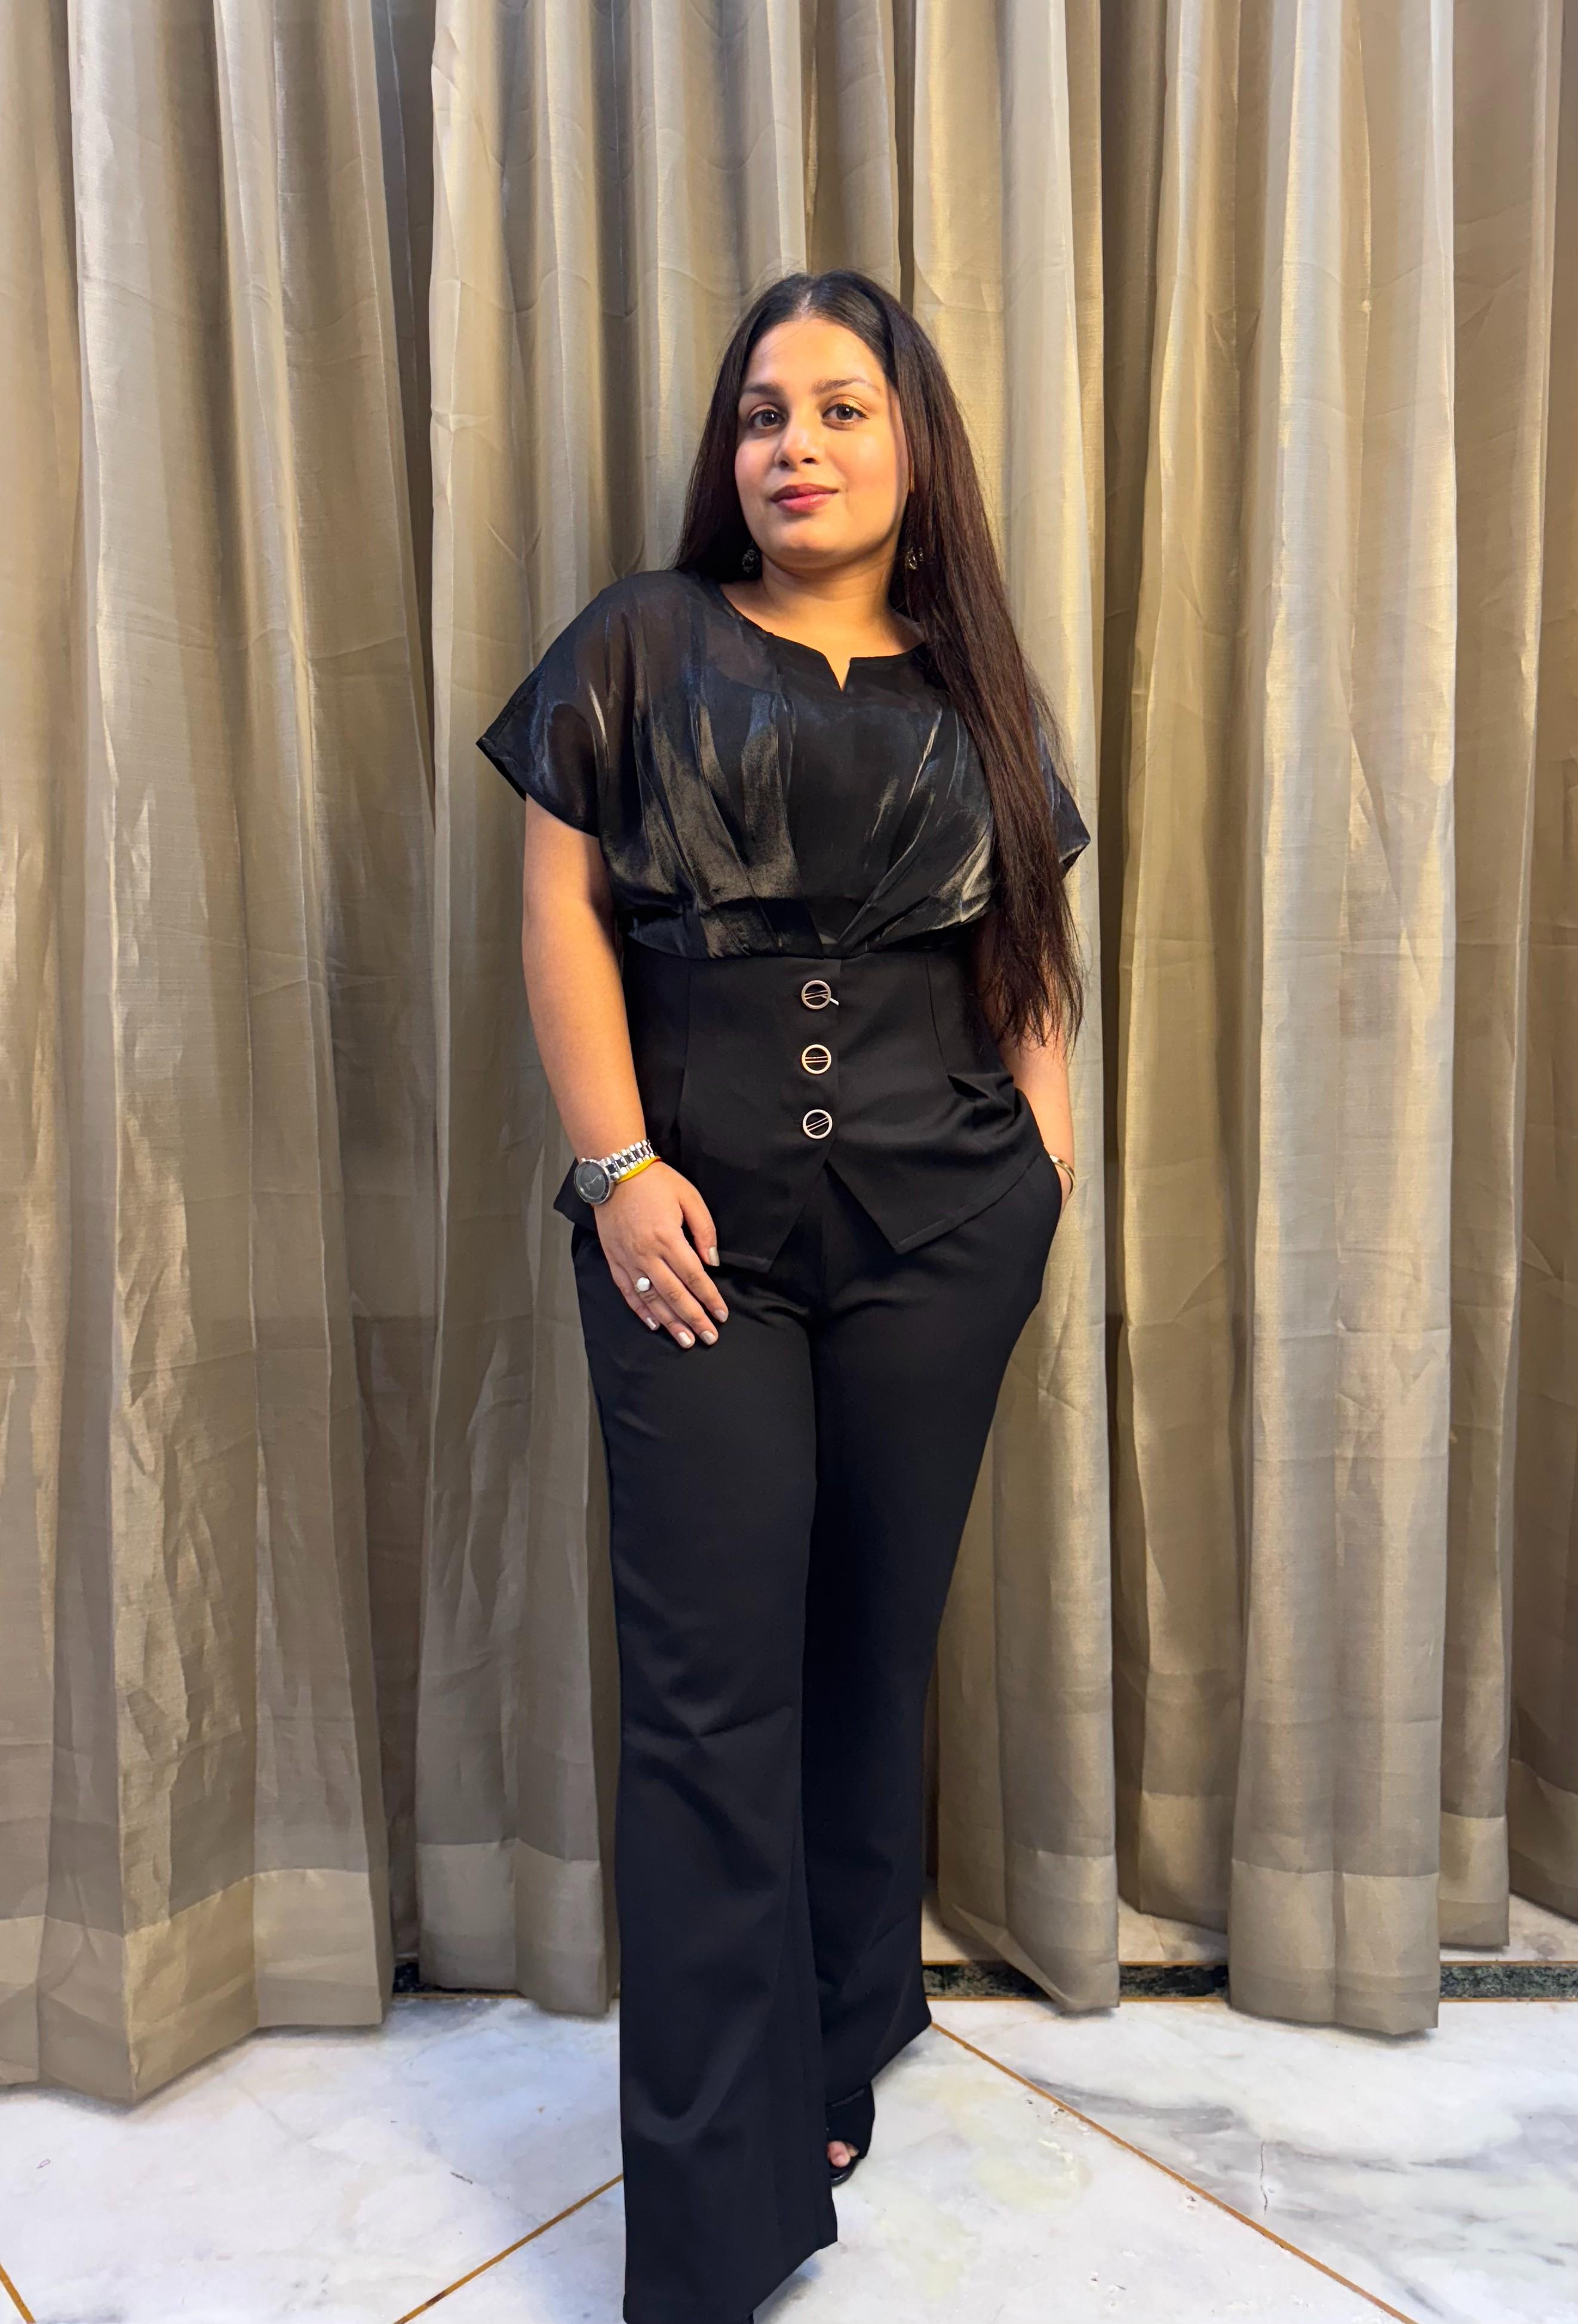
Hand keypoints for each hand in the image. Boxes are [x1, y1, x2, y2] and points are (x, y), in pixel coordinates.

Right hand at [595, 1160, 728, 1347]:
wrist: (615, 1170)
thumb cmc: (655, 1182)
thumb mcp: (690, 1197)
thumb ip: (704, 1230)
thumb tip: (712, 1262)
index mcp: (668, 1238)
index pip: (694, 1277)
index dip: (710, 1299)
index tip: (722, 1315)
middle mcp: (647, 1254)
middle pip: (675, 1295)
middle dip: (694, 1319)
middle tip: (709, 1338)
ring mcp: (628, 1259)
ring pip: (652, 1299)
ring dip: (670, 1323)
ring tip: (685, 1340)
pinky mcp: (615, 1259)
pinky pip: (629, 1291)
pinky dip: (641, 1310)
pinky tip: (654, 1324)